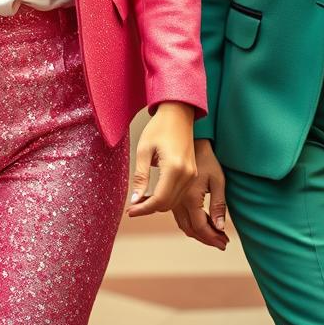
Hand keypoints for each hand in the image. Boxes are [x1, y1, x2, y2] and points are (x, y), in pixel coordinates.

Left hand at [127, 102, 196, 217]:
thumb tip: (136, 201)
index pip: (159, 200)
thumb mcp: (144, 150)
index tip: (130, 211)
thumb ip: (140, 177)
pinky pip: (179, 194)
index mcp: (174, 167)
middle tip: (133, 206)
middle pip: (168, 204)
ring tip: (141, 200)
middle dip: (149, 208)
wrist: (178, 113)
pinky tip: (153, 193)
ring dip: (158, 204)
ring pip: (174, 202)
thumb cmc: (159, 127)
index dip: (143, 209)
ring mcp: (192, 175)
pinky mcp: (193, 174)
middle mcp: (187, 174)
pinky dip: (166, 197)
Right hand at [172, 138, 229, 249]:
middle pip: (190, 229)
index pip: (200, 226)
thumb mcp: (218, 180)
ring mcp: (173, 197)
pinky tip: (203, 223)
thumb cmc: (207, 157)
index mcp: (190, 197)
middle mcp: (178, 200)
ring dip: (199, 233)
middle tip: (222, 243)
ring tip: (215, 236)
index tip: (225, 243)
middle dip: (206, 239)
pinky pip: (180, 216)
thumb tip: (220, 227)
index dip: (213, 238)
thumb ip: (219, 205)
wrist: (190, 140)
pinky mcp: (172, 194)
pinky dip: (191, 224)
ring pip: (183, 224)